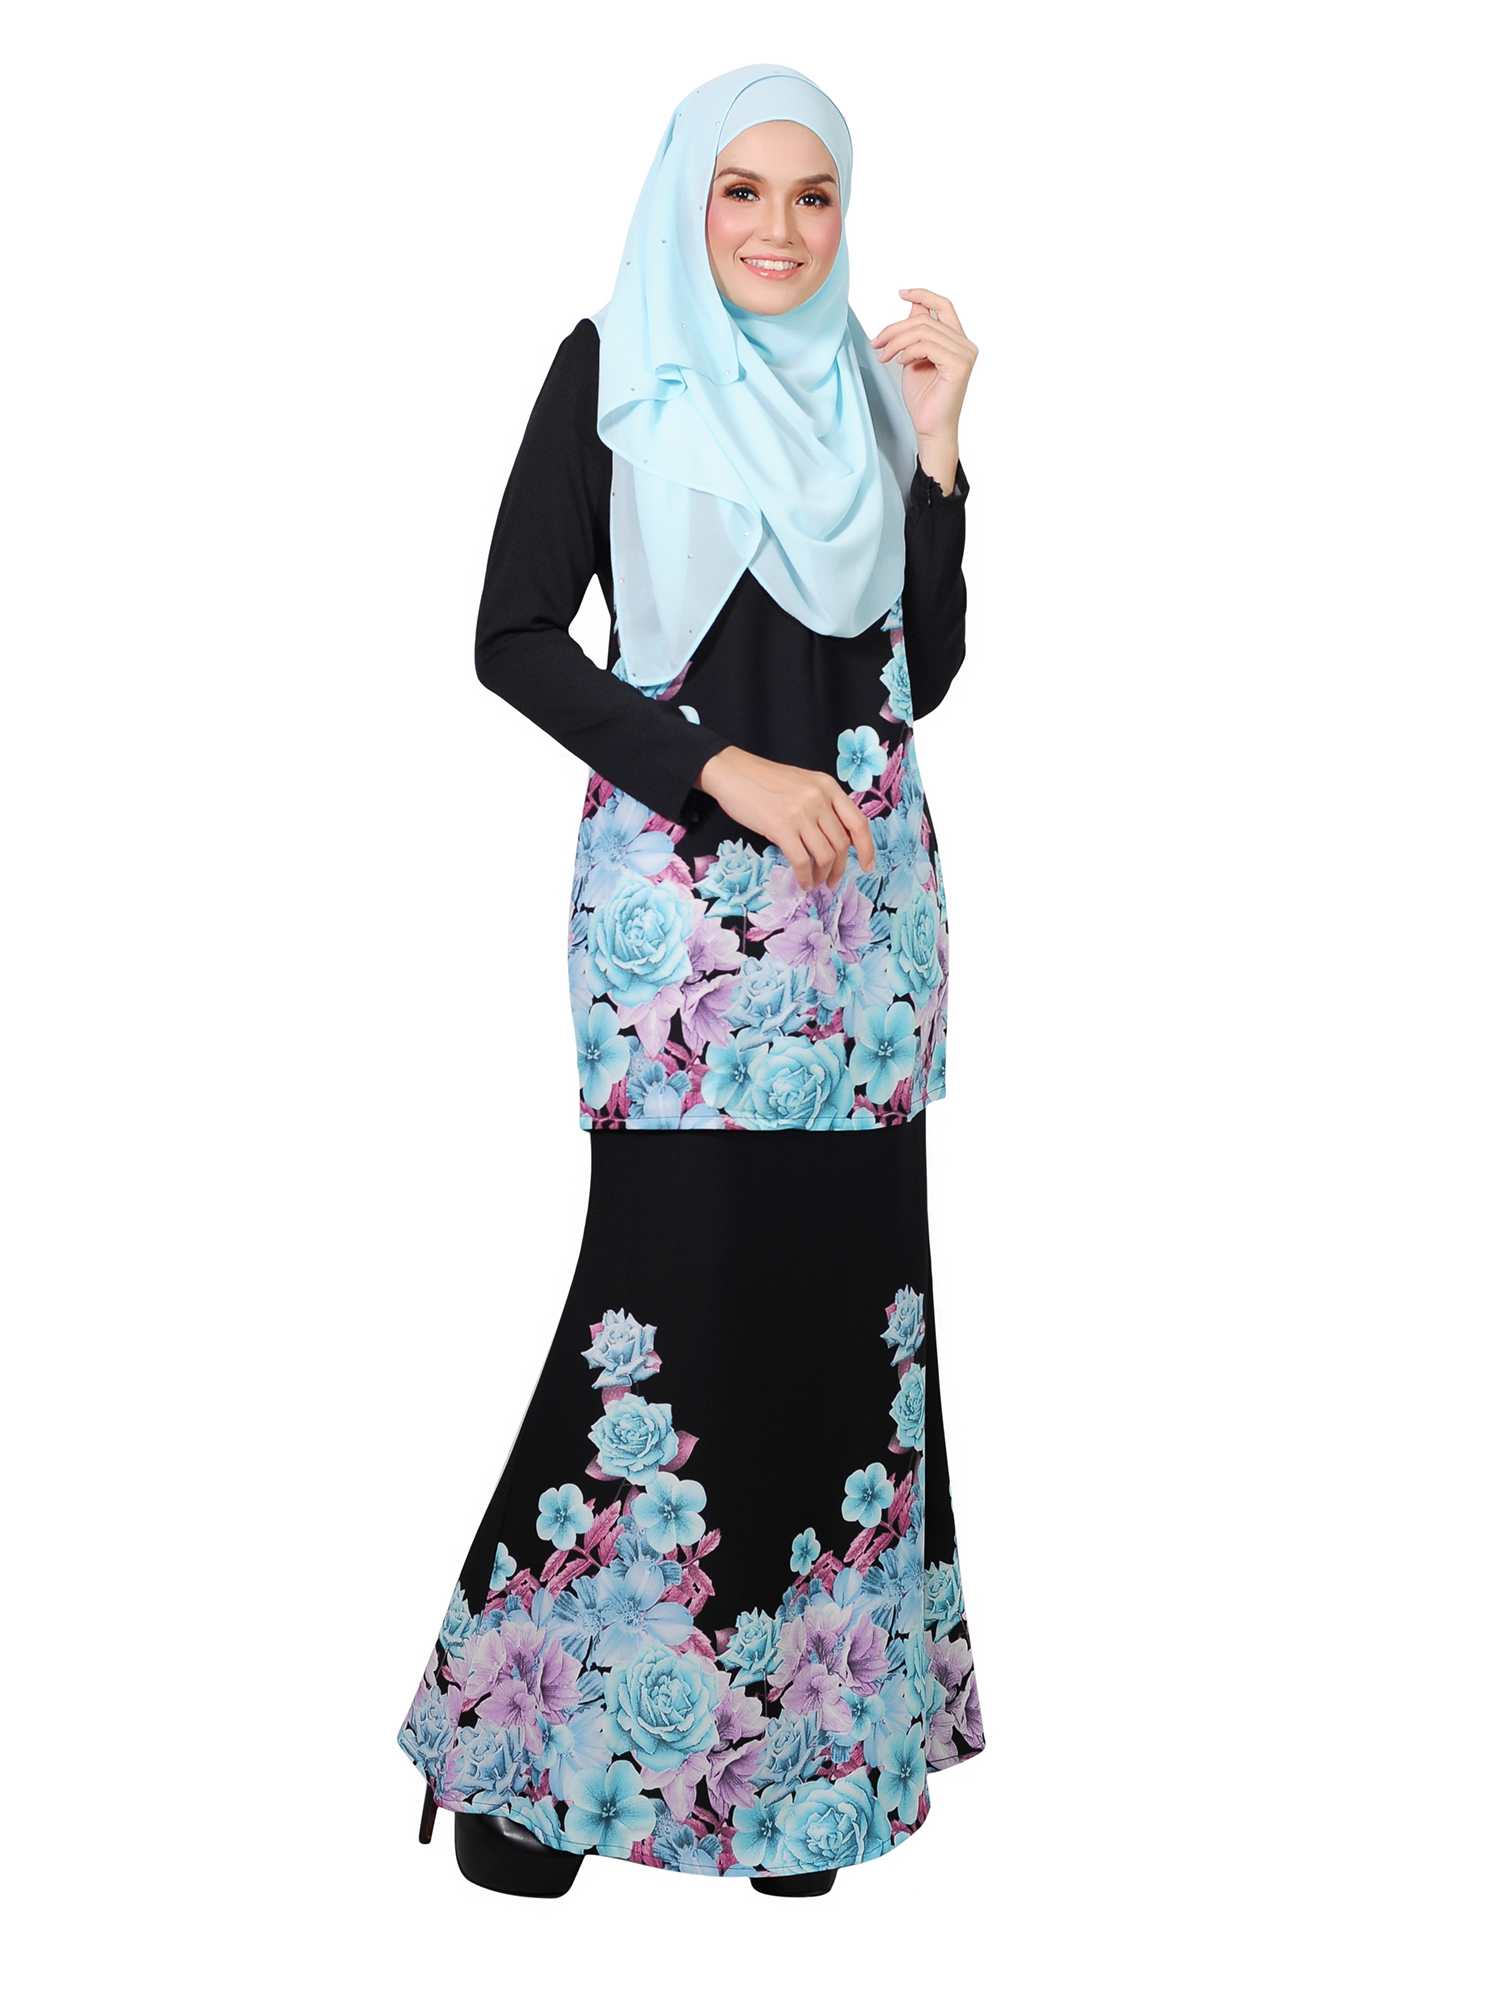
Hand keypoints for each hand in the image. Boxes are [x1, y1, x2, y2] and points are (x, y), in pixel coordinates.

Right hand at [695, 746, 876, 891]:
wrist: (732, 772)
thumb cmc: (765, 781)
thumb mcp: (803, 784)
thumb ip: (823, 805)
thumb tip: (838, 839)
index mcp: (828, 786)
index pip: (858, 823)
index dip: (867, 848)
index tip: (867, 866)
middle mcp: (819, 798)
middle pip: (841, 844)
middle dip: (839, 869)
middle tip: (832, 882)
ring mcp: (800, 813)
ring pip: (825, 856)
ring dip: (823, 876)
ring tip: (816, 884)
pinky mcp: (781, 827)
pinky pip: (802, 861)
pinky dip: (805, 878)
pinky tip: (802, 883)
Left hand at [870, 289, 977, 493]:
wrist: (929, 427)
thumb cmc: (924, 398)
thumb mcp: (914, 357)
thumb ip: (917, 334)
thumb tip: (913, 307)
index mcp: (957, 340)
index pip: (943, 306)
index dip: (923, 295)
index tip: (901, 293)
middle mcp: (965, 344)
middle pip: (925, 320)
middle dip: (894, 329)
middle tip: (876, 342)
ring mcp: (965, 354)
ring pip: (923, 332)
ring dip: (896, 342)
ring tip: (884, 356)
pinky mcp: (959, 366)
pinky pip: (927, 346)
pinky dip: (908, 352)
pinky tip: (900, 362)